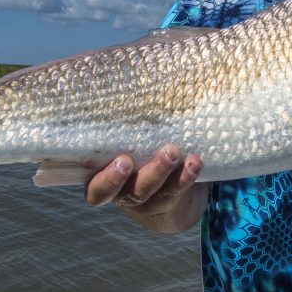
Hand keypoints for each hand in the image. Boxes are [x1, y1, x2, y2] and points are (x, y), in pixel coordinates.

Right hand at [84, 145, 205, 229]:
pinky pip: (177, 190)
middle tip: (129, 160)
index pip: (96, 191)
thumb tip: (116, 89)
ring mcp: (149, 202)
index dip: (106, 181)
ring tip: (172, 151)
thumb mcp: (127, 150)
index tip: (120, 161)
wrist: (170, 196)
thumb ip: (122, 135)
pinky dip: (186, 175)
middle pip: (128, 192)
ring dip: (161, 171)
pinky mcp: (172, 201)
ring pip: (154, 192)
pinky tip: (195, 162)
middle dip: (130, 177)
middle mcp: (125, 197)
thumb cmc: (139, 159)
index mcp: (106, 182)